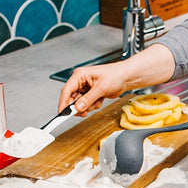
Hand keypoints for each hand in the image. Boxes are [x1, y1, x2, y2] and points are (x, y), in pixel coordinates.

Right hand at [58, 43, 175, 113]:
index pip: (67, 90)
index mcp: (80, 75)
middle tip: (84, 112)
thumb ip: (88, 99)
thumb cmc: (115, 75)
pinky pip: (87, 104)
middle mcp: (81, 81)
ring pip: (80, 103)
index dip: (63, 102)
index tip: (61, 112)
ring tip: (98, 101)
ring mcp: (86, 88)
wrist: (126, 78)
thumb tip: (78, 107)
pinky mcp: (91, 94)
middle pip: (72, 98)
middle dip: (79, 106)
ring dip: (88, 106)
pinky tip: (101, 100)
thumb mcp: (101, 88)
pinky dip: (94, 105)